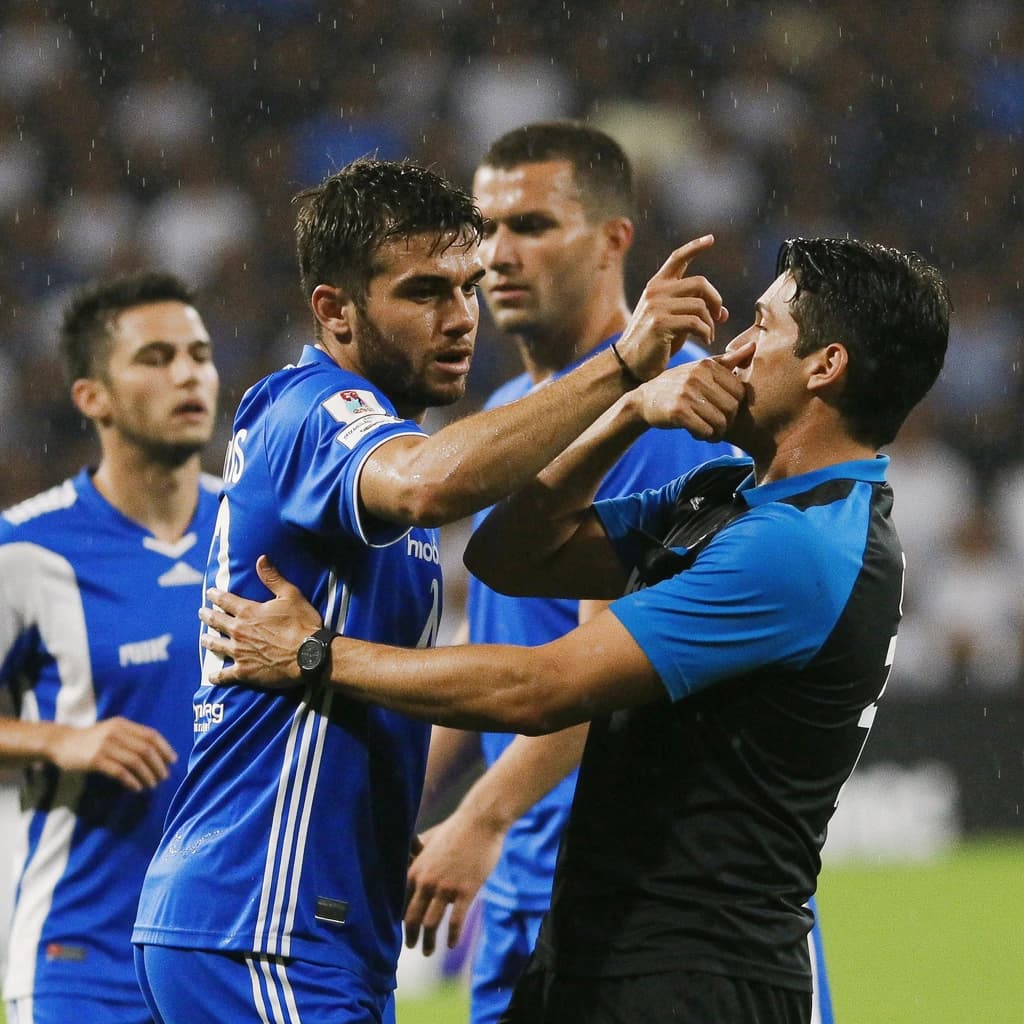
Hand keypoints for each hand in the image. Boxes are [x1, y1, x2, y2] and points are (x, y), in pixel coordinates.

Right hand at [48, 717, 175, 791]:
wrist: (61, 743)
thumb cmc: (90, 739)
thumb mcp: (112, 731)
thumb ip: (130, 737)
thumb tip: (155, 753)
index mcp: (123, 724)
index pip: (151, 735)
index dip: (165, 748)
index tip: (172, 761)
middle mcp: (116, 733)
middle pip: (146, 749)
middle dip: (158, 765)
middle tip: (164, 777)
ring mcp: (105, 746)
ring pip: (135, 761)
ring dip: (147, 775)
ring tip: (152, 785)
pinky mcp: (96, 760)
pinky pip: (120, 771)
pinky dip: (131, 780)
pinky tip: (136, 787)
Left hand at [199, 555, 321, 687]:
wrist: (309, 655)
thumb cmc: (302, 624)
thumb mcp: (291, 595)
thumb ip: (273, 577)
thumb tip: (261, 558)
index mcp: (249, 612)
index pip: (226, 600)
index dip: (216, 595)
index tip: (209, 592)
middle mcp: (239, 631)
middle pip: (217, 622)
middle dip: (207, 616)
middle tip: (201, 613)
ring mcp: (239, 653)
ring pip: (217, 645)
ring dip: (208, 641)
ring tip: (203, 639)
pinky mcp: (244, 672)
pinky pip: (225, 675)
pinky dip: (217, 676)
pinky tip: (212, 676)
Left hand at [404, 809, 505, 954]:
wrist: (480, 822)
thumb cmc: (456, 828)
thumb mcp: (429, 839)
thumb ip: (417, 853)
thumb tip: (408, 858)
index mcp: (415, 870)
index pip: (400, 903)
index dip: (400, 919)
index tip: (401, 929)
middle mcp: (426, 882)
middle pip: (412, 918)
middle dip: (410, 937)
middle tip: (412, 947)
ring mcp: (446, 888)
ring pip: (432, 924)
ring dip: (429, 942)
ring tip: (428, 951)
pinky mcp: (466, 891)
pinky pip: (456, 921)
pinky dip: (453, 936)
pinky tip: (452, 945)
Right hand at [615, 235, 728, 381]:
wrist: (629, 364)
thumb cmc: (654, 343)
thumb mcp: (674, 322)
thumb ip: (694, 311)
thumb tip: (722, 312)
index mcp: (656, 286)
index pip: (677, 258)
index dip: (695, 247)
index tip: (711, 239)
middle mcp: (655, 292)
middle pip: (700, 283)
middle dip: (716, 300)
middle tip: (719, 317)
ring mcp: (656, 307)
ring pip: (700, 305)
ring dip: (711, 322)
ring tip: (708, 335)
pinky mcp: (660, 324)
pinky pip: (696, 322)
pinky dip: (706, 332)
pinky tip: (706, 340)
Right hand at [636, 341, 754, 440]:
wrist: (644, 399)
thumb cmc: (678, 386)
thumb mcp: (701, 369)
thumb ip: (728, 361)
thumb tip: (754, 345)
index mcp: (707, 365)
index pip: (740, 392)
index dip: (735, 406)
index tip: (722, 411)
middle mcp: (697, 376)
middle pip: (732, 408)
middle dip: (727, 422)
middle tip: (716, 426)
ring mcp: (686, 394)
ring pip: (720, 422)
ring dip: (716, 432)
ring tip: (708, 431)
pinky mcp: (678, 411)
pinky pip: (705, 431)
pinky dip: (704, 436)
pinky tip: (696, 433)